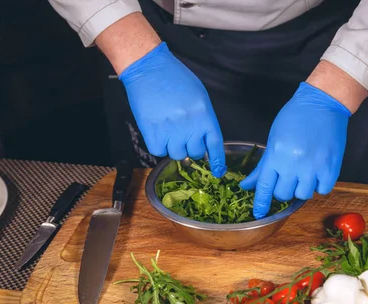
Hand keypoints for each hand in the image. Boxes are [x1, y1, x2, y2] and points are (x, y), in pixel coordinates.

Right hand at [119, 42, 225, 176]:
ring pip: (177, 155)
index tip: (219, 171)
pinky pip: (159, 151)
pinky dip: (159, 146)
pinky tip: (158, 133)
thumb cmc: (175, 78)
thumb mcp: (199, 95)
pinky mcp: (152, 131)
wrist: (148, 68)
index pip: (215, 144)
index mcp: (204, 115)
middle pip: (196, 153)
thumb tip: (204, 139)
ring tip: (170, 132)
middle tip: (184, 136)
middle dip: (192, 148)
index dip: (218, 161)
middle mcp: (189, 125)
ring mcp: (170, 130)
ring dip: (175, 147)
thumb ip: (204, 118)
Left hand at [240, 82, 350, 218]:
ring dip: (300, 188)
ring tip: (302, 174)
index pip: (264, 187)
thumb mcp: (273, 139)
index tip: (258, 214)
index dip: (260, 204)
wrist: (323, 103)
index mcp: (276, 155)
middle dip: (281, 190)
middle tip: (286, 178)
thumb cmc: (295, 117)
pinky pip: (322, 190)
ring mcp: (314, 167)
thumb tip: (247, 185)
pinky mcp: (331, 167)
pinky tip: (316, 173)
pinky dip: (318, 185)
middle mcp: (293, 164)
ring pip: (302, 195)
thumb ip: (263, 165)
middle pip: (283, 194)